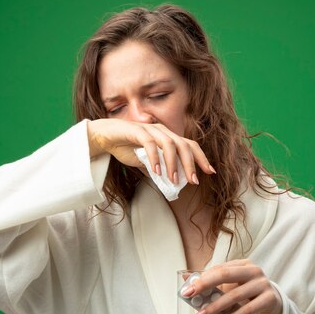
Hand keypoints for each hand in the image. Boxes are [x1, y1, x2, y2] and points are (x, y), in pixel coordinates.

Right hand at [86, 118, 214, 183]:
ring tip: (173, 180)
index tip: (210, 172)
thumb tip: (170, 183)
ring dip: (173, 163)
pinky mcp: (138, 131)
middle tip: (194, 181)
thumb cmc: (126, 147)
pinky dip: (155, 158)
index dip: (201, 158)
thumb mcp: (145, 162)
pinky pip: (150, 144)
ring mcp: (151, 130)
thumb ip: (158, 170)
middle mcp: (163, 131)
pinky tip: (156, 171)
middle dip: (191, 163)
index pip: (189, 146)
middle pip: (184, 145)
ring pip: (170, 144)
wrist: (105, 137)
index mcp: (168, 137)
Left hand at [185, 259, 282, 313]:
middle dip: (205, 286)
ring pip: (235, 295)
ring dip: (216, 306)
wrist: (275, 304)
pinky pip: (247, 309)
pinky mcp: (269, 299)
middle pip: (226, 275)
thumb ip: (212, 281)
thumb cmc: (250, 293)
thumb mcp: (232, 285)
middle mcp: (254, 270)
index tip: (187, 290)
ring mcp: (263, 284)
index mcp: (243, 264)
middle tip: (191, 298)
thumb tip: (186, 277)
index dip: (201, 279)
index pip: (219, 268)